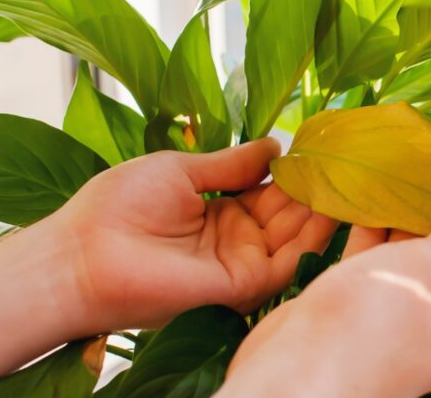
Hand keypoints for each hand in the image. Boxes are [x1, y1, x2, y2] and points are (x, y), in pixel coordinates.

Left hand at [60, 137, 337, 327]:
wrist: (84, 253)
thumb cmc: (120, 205)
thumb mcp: (182, 171)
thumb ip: (231, 163)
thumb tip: (274, 145)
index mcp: (219, 210)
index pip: (269, 191)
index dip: (293, 173)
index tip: (319, 150)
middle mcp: (235, 237)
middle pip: (287, 213)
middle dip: (314, 190)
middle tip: (344, 164)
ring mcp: (240, 262)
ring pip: (295, 238)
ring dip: (321, 212)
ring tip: (347, 182)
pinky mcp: (241, 285)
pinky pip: (288, 265)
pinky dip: (313, 241)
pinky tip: (331, 211)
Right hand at [219, 159, 430, 397]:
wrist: (293, 372)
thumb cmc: (370, 324)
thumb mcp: (425, 270)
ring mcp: (398, 310)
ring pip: (414, 251)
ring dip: (412, 211)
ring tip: (414, 162)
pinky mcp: (361, 300)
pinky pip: (377, 256)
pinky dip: (376, 227)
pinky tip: (374, 188)